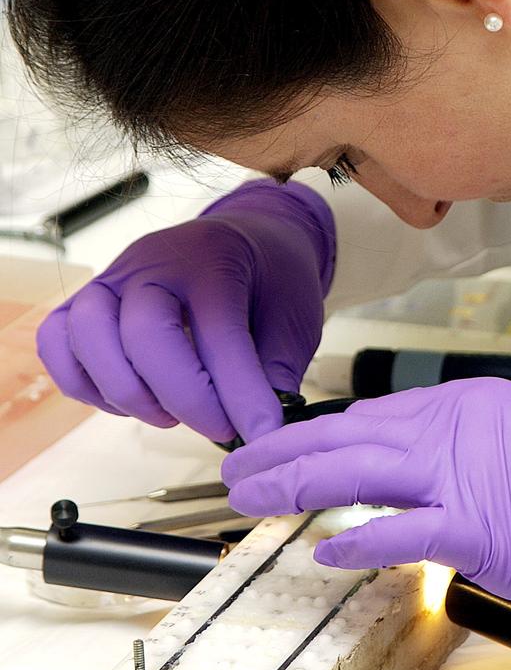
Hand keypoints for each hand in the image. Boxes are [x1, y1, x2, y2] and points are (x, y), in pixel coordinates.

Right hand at [37, 180, 335, 443]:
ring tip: (168, 414)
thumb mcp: (295, 317)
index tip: (260, 433)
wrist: (251, 235)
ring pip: (86, 334)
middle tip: (219, 426)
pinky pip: (57, 342)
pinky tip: (130, 400)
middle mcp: (153, 262)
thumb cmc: (272, 277)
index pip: (217, 333)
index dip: (239, 393)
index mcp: (213, 260)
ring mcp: (113, 277)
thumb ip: (274, 370)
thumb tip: (256, 429)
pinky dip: (84, 382)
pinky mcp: (88, 299)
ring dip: (125, 391)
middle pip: (142, 334)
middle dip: (181, 396)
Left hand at [222, 378, 510, 612]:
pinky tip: (324, 546)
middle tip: (239, 468)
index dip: (318, 435)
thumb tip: (418, 483)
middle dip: (284, 452)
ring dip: (295, 483)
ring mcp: (466, 473)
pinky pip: (401, 529)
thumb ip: (464, 454)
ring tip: (251, 497)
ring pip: (358, 469)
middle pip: (349, 435)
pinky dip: (358, 537)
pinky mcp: (481, 525)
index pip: (372, 417)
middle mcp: (456, 427)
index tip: (284, 447)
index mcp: (466, 404)